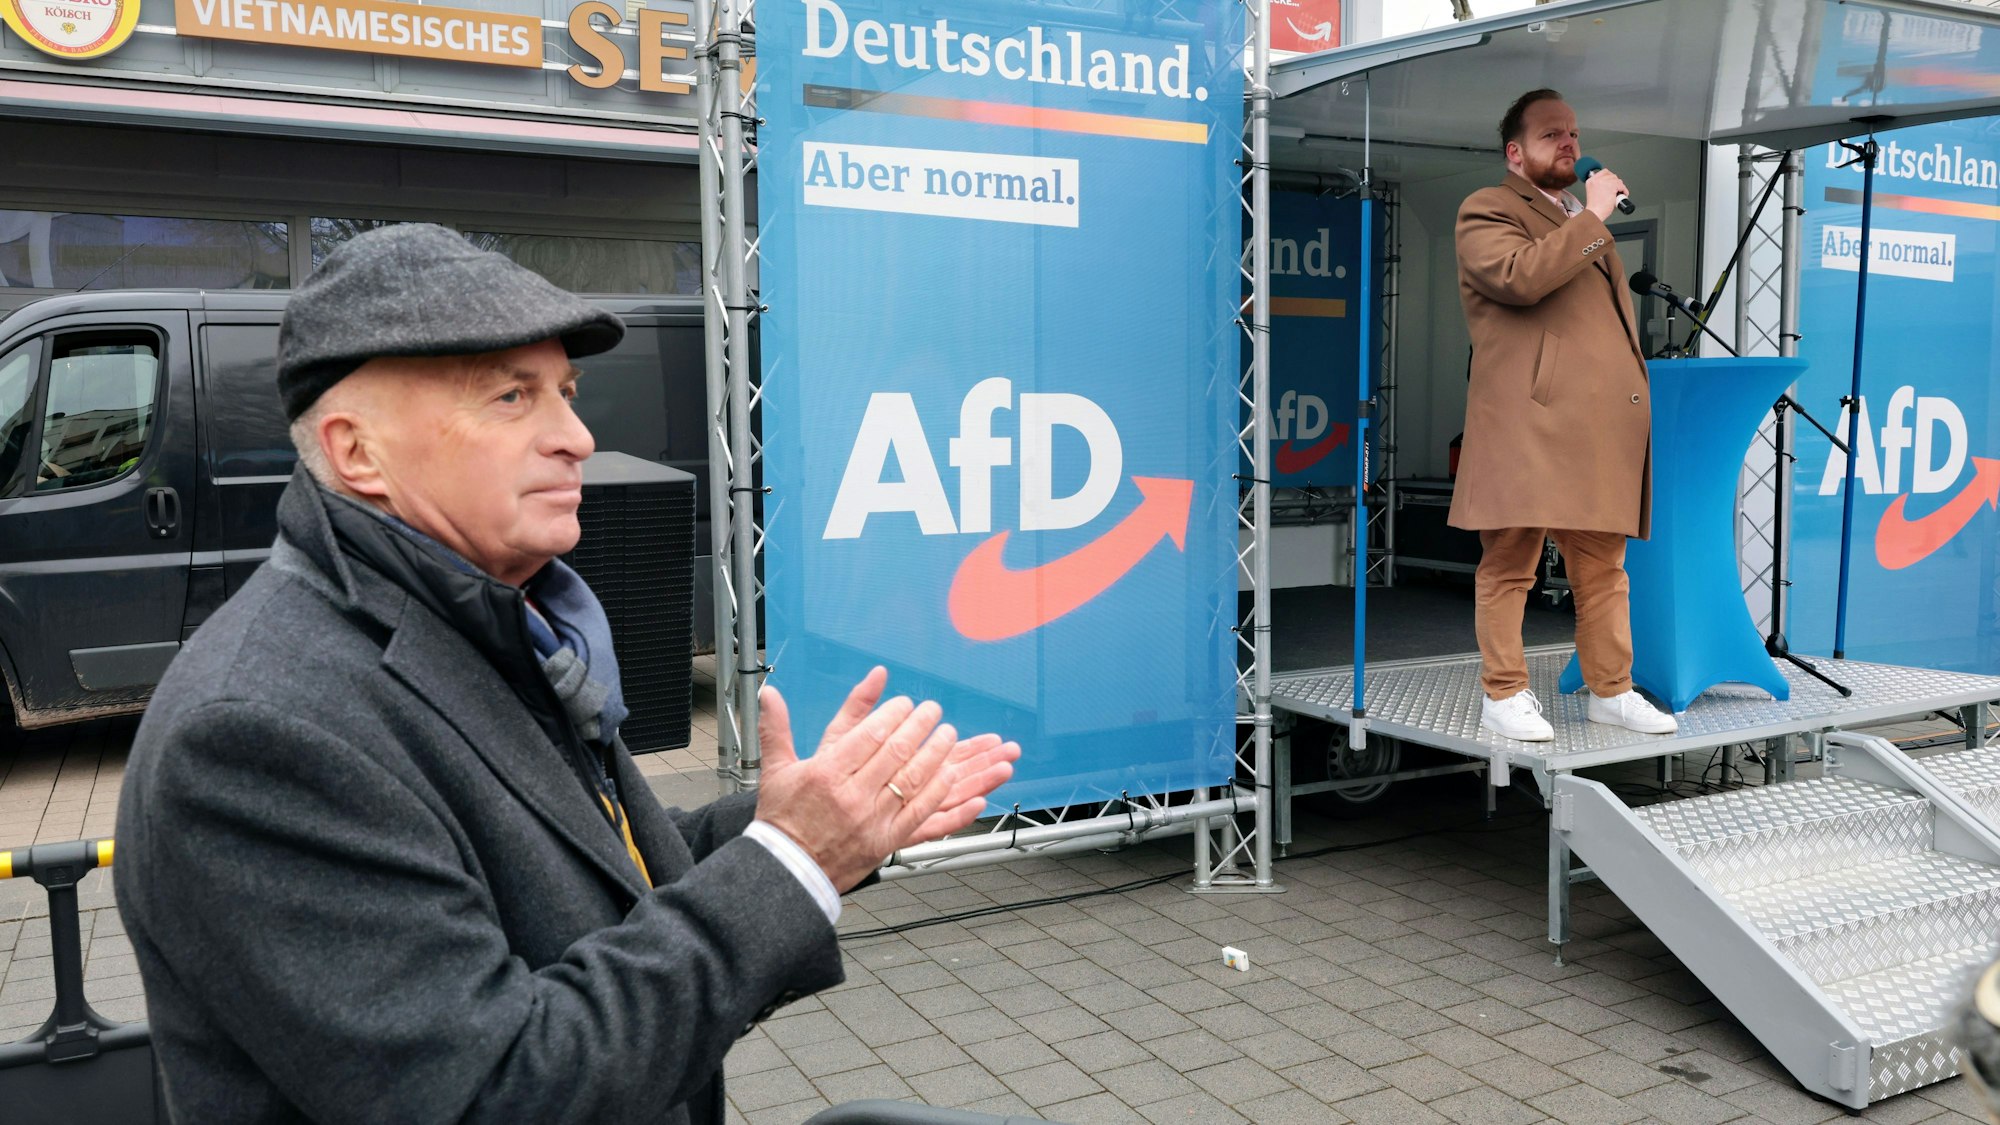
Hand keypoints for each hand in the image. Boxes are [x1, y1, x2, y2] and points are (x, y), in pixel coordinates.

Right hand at [755, 669, 1017, 890]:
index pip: (870, 735)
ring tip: (948, 734)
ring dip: (936, 753)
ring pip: (914, 779)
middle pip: (897, 752)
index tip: (906, 703)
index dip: (894, 714)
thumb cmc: (782, 819)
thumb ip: (776, 729)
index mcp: (826, 774)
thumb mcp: (776, 771)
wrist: (786, 870)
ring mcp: (871, 820)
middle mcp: (851, 795)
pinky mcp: (885, 841)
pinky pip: (921, 813)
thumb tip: (771, 694)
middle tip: (933, 710)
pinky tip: (950, 774)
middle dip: (920, 726)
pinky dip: (939, 791)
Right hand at [1583, 168, 1628, 220]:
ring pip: (1617, 180)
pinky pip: (1622, 185)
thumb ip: (1599, 186)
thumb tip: (1610, 184)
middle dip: (1616, 182)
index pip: (1604, 172)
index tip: (1613, 182)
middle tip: (1616, 189)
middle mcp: (1596, 180)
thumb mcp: (1593, 192)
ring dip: (1621, 186)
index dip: (1610, 176)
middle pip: (1612, 175)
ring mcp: (1604, 182)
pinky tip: (1623, 194)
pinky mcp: (1611, 186)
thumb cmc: (1594, 207)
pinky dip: (1624, 190)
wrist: (1594, 213)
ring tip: (1619, 193)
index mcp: (1591, 181)